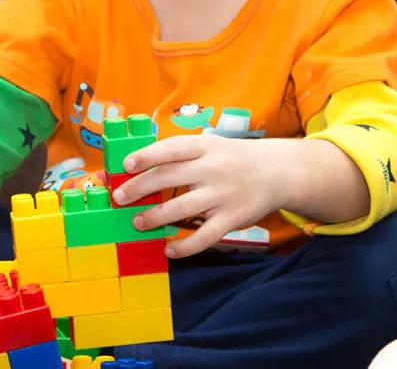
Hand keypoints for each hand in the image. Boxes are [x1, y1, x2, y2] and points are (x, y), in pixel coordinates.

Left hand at [111, 135, 286, 257]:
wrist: (276, 172)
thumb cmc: (231, 159)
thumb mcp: (209, 147)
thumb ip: (179, 155)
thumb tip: (137, 167)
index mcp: (205, 147)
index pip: (170, 149)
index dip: (146, 156)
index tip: (125, 166)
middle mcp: (213, 168)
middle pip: (168, 178)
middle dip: (139, 189)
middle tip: (120, 198)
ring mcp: (223, 195)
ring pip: (181, 208)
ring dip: (154, 218)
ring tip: (137, 223)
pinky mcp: (232, 219)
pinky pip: (204, 237)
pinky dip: (184, 247)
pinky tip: (169, 250)